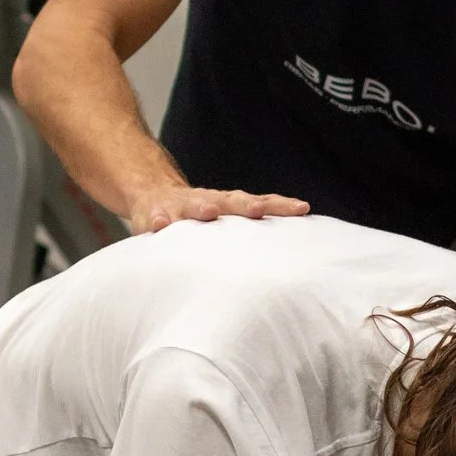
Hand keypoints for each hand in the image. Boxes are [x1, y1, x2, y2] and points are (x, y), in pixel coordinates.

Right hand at [126, 185, 309, 234]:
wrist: (153, 192)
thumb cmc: (199, 215)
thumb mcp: (225, 222)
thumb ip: (249, 237)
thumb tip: (288, 263)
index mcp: (229, 204)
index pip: (260, 202)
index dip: (280, 205)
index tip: (302, 208)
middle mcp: (209, 201)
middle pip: (231, 201)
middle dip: (245, 205)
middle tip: (259, 210)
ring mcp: (181, 206)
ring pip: (192, 205)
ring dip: (200, 207)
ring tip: (208, 212)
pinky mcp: (155, 213)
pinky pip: (156, 218)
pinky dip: (158, 221)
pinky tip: (159, 226)